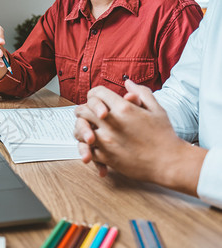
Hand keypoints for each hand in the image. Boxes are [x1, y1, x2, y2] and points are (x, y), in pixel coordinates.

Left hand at [74, 80, 205, 195]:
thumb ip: (140, 93)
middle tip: (86, 115)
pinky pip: (86, 149)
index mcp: (123, 108)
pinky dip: (86, 148)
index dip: (94, 95)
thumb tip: (127, 83)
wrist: (168, 162)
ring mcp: (106, 140)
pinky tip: (92, 146)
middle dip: (83, 111)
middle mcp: (111, 123)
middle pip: (83, 110)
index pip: (96, 93)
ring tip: (87, 131)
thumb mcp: (156, 109)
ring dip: (81, 129)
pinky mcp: (105, 157)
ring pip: (80, 131)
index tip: (96, 100)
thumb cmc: (164, 135)